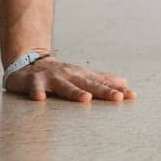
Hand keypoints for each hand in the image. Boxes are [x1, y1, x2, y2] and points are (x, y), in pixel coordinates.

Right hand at [3, 56, 135, 101]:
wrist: (29, 62)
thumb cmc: (60, 73)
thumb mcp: (81, 75)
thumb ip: (101, 80)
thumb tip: (124, 83)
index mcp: (82, 76)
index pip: (102, 83)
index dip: (116, 90)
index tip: (132, 96)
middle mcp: (69, 75)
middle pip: (88, 84)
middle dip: (103, 91)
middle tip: (118, 98)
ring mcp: (52, 78)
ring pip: (64, 86)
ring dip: (75, 92)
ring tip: (86, 98)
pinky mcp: (33, 82)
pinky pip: (35, 88)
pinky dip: (37, 92)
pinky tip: (40, 99)